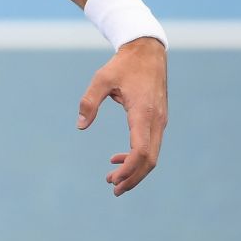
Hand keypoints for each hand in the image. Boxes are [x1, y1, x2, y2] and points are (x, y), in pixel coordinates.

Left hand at [78, 37, 166, 196]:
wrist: (148, 51)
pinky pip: (150, 145)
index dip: (129, 170)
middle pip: (150, 160)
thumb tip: (80, 125)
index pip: (141, 151)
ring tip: (113, 180)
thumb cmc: (123, 65)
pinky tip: (117, 158)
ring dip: (135, 170)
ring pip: (152, 155)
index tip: (113, 180)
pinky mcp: (158, 120)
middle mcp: (156, 121)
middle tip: (113, 189)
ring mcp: (160, 121)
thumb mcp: (102, 78)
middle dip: (132, 177)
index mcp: (143, 113)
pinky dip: (137, 157)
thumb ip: (89, 102)